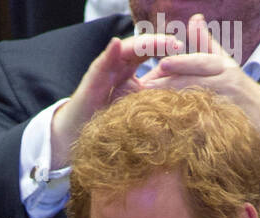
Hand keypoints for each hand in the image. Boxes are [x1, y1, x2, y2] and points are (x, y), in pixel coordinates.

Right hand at [50, 33, 180, 167]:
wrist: (77, 134)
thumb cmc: (106, 123)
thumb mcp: (133, 108)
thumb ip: (149, 97)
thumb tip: (177, 94)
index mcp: (128, 71)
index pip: (148, 52)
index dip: (164, 47)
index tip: (182, 48)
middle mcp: (116, 66)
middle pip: (139, 47)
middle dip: (158, 42)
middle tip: (176, 42)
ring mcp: (103, 70)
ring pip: (123, 50)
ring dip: (141, 44)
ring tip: (157, 41)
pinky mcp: (91, 80)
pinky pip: (101, 63)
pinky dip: (109, 53)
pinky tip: (116, 45)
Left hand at [138, 15, 259, 139]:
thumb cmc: (234, 85)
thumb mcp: (222, 61)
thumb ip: (205, 42)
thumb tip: (195, 18)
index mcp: (223, 67)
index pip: (201, 63)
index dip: (182, 63)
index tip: (162, 64)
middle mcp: (225, 85)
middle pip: (196, 83)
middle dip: (171, 85)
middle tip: (146, 86)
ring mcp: (223, 107)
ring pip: (197, 105)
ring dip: (173, 106)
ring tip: (150, 106)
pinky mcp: (221, 128)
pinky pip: (201, 127)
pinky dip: (184, 126)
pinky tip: (165, 126)